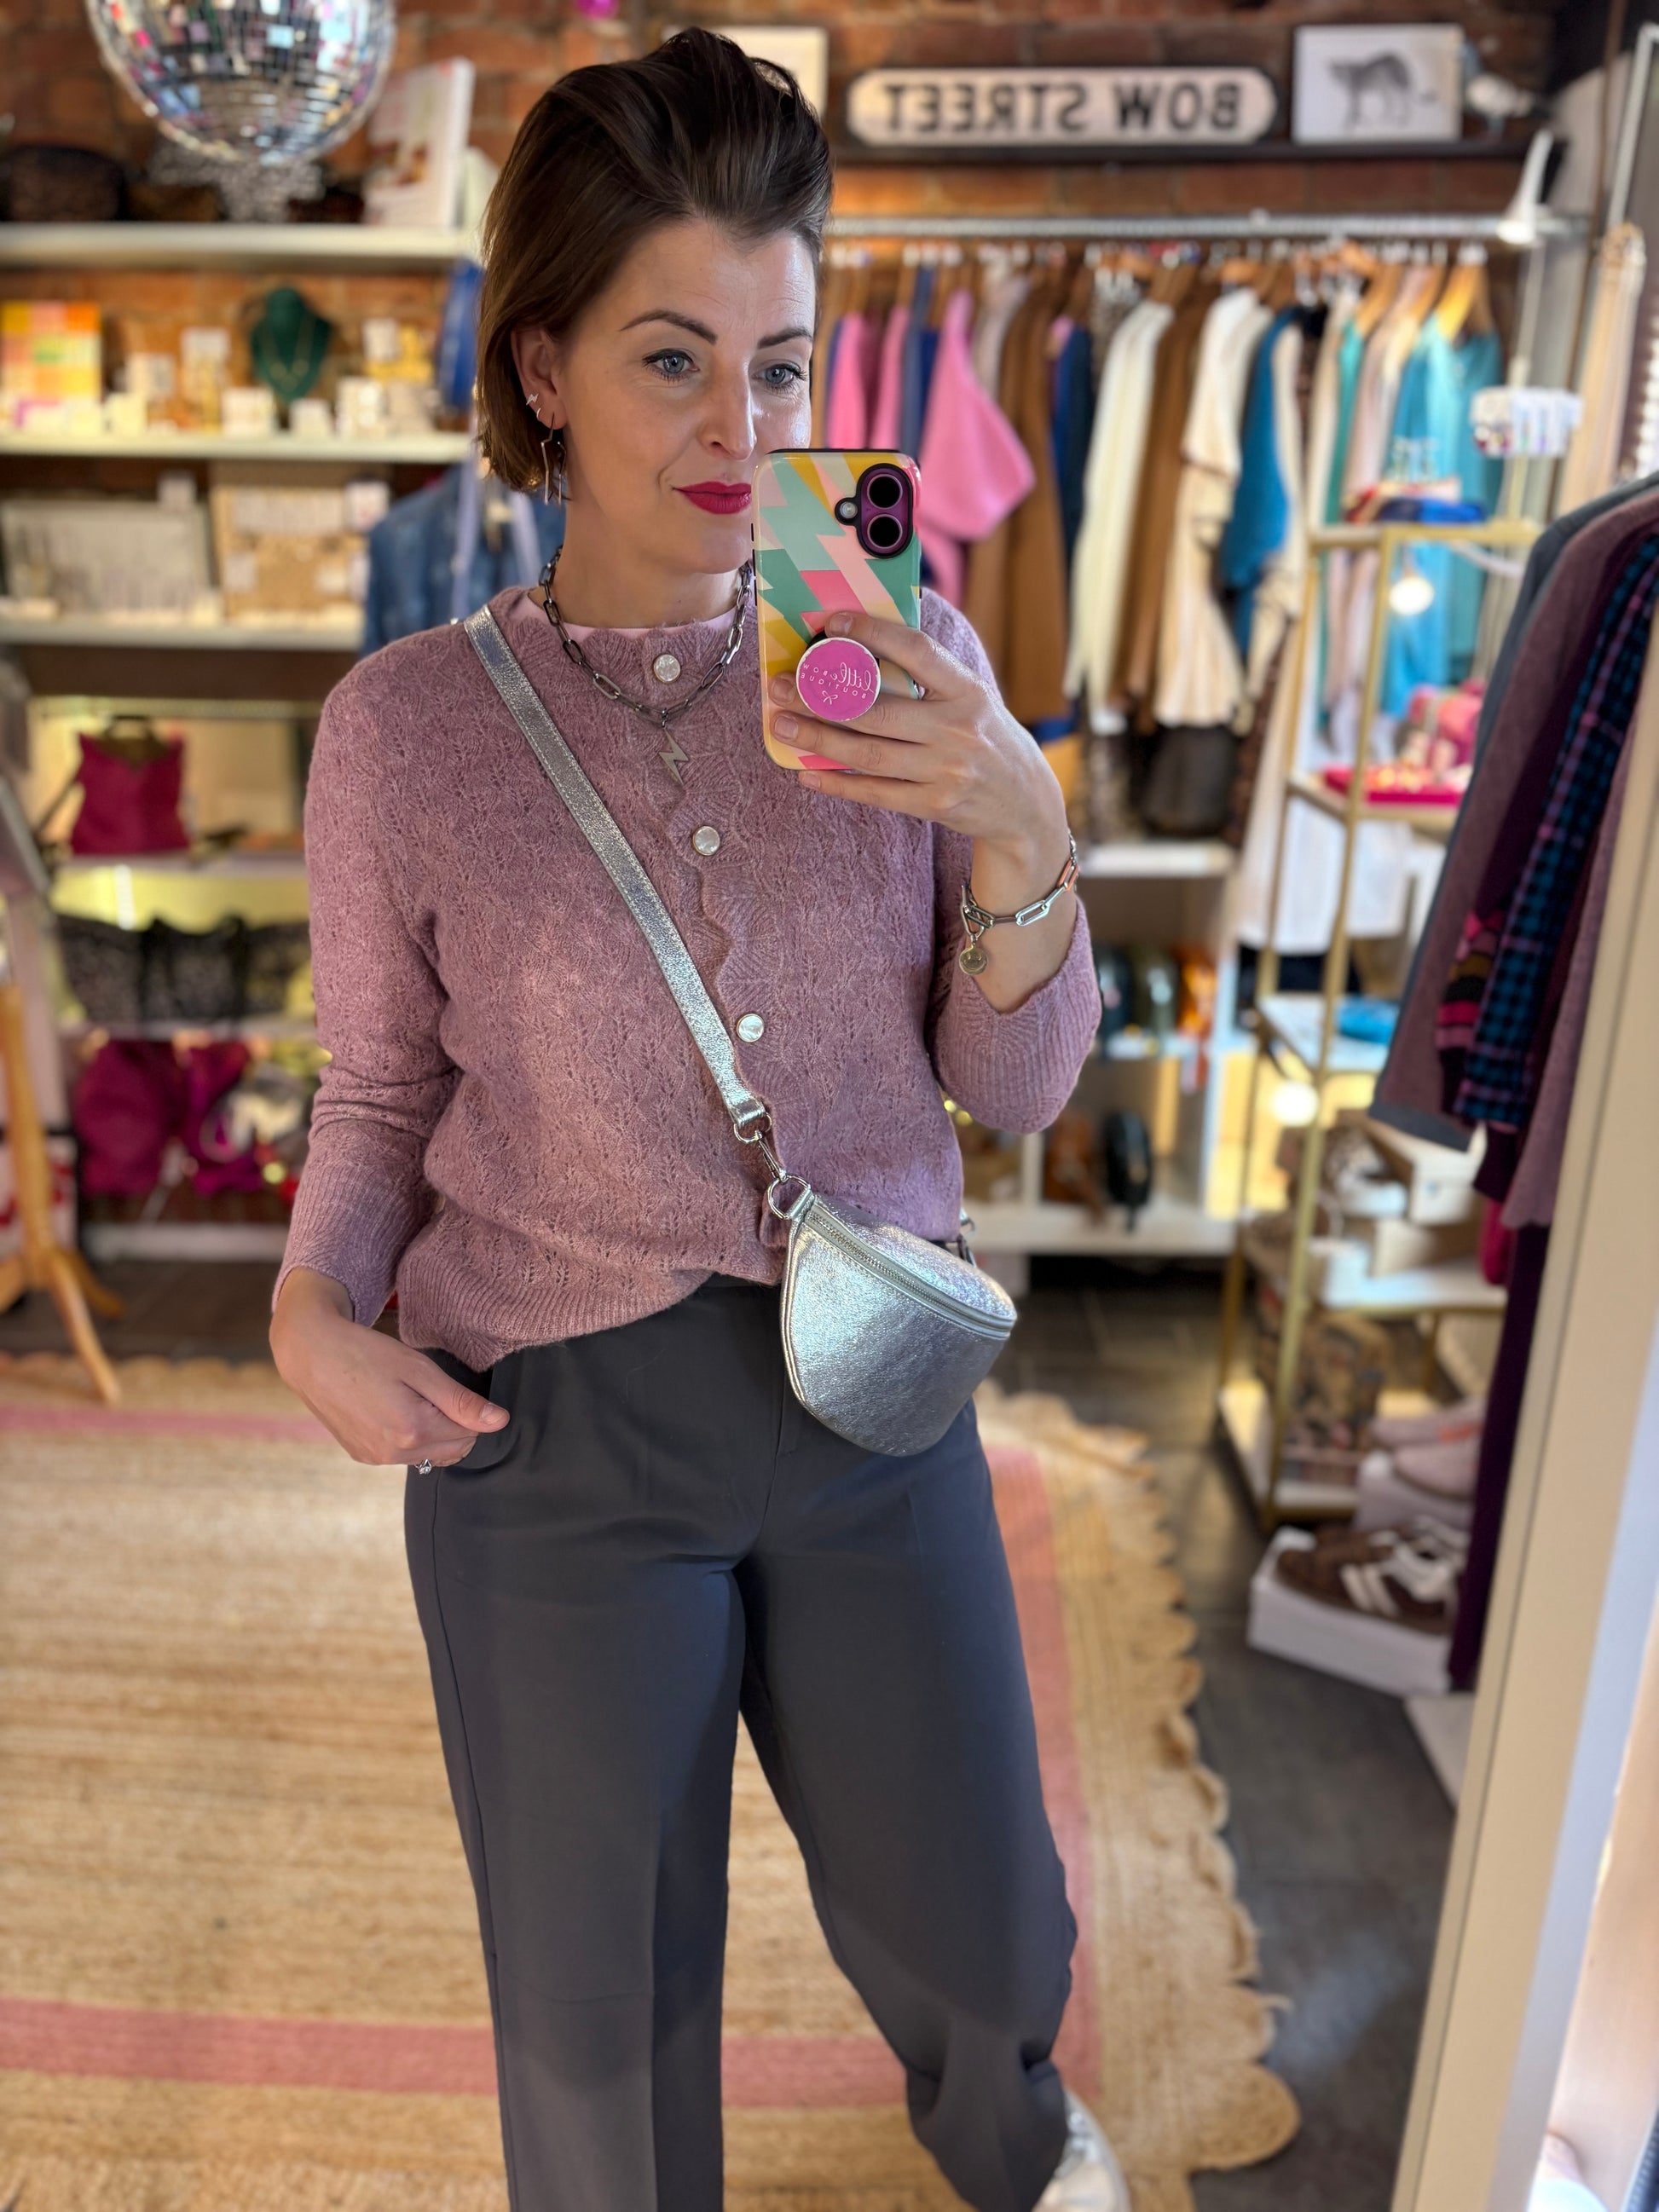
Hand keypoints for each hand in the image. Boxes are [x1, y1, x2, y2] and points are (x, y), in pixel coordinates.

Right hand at [270, 1267, 509, 1467]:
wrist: (311, 1355)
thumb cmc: (366, 1353)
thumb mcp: (419, 1369)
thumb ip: (460, 1401)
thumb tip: (500, 1421)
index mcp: (412, 1431)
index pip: (470, 1434)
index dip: (468, 1410)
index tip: (446, 1387)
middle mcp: (394, 1454)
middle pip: (453, 1449)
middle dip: (453, 1424)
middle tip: (430, 1391)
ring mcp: (375, 1458)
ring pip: (429, 1455)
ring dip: (432, 1433)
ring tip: (409, 1398)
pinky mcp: (361, 1456)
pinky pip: (403, 1456)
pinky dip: (409, 1438)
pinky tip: (392, 1409)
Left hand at [770, 610, 1078, 1009]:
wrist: (1025, 805)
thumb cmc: (986, 740)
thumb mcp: (973, 699)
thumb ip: (930, 677)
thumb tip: (863, 645)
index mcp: (967, 690)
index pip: (915, 650)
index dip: (872, 632)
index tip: (832, 622)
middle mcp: (958, 729)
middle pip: (877, 710)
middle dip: (820, 696)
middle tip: (781, 686)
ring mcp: (947, 770)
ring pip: (868, 754)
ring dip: (818, 738)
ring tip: (782, 724)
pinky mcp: (935, 805)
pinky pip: (875, 793)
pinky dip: (837, 784)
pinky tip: (806, 772)